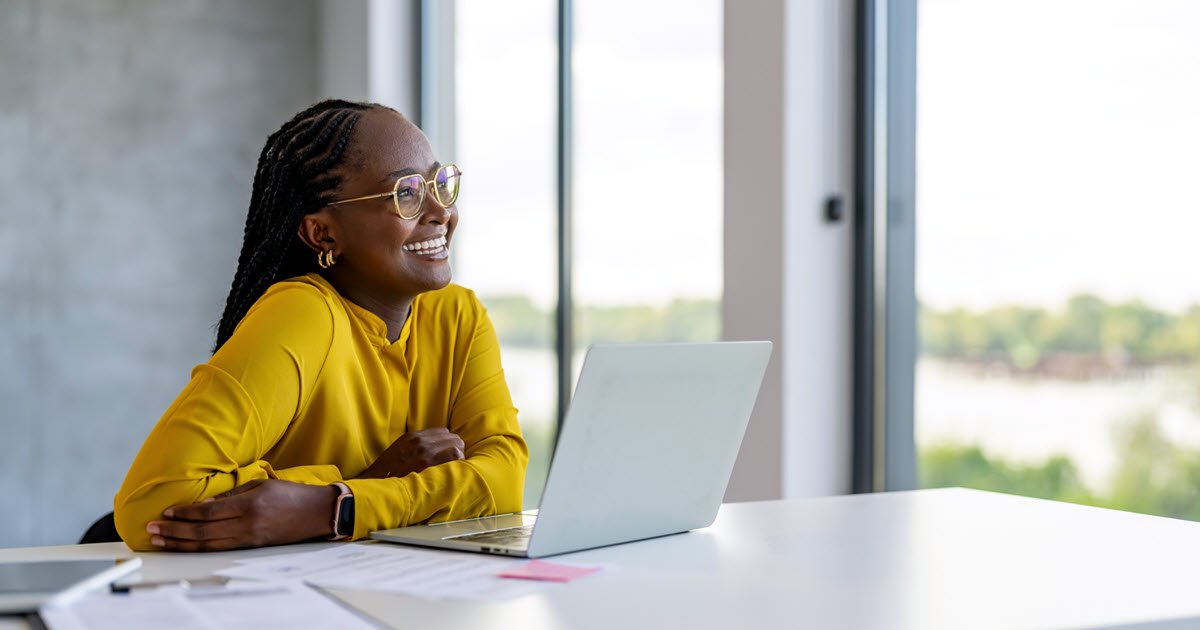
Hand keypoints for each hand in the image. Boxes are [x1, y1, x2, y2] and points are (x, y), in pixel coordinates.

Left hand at [146, 479, 337, 551]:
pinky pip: (218, 550)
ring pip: (206, 545)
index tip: (165, 512)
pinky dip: (197, 548)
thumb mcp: (261, 485)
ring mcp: (248, 539)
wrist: (316, 513)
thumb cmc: (291, 494)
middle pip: (201, 532)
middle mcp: (246, 525)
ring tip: (160, 540)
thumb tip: (203, 505)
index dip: (183, 513)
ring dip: (180, 543)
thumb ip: (232, 496)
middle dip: (173, 531)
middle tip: (151, 528)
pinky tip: (184, 546)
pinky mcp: (251, 547)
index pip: (207, 512)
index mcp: (249, 505)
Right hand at [357, 427, 465, 479]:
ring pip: (456, 445)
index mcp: (412, 436)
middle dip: (456, 448)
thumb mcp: (399, 450)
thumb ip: (415, 446)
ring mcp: (424, 452)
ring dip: (459, 455)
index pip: (443, 431)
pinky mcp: (428, 465)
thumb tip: (433, 447)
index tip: (448, 452)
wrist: (375, 484)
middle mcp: (420, 441)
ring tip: (456, 467)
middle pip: (452, 437)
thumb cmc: (387, 472)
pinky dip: (459, 463)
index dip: (448, 442)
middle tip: (456, 461)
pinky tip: (454, 471)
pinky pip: (454, 457)